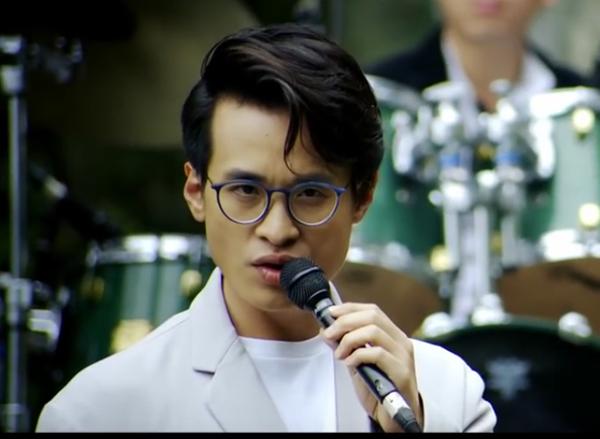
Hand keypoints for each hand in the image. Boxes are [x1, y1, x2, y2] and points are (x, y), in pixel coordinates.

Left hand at [321, 302, 422, 431]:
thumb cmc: (378, 389)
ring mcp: (403, 356)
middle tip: (329, 334)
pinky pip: (377, 354)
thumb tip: (327, 330)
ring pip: (374, 331)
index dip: (349, 308)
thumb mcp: (358, 363)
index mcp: (392, 336)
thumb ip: (346, 346)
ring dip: (349, 339)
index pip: (372, 310)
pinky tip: (349, 363)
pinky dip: (358, 355)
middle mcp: (400, 342)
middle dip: (345, 322)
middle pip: (372, 316)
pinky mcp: (402, 372)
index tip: (330, 313)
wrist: (395, 417)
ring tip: (339, 353)